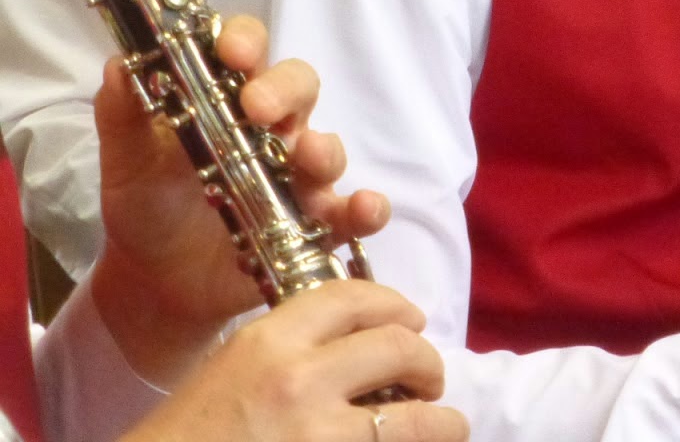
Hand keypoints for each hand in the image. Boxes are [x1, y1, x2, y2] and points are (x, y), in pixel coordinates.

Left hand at [92, 14, 390, 388]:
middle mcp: (271, 130)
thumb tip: (120, 65)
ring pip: (328, 148)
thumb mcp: (126, 162)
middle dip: (286, 91)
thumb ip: (123, 115)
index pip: (247, 50)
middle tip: (259, 110)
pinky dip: (367, 208)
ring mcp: (298, 177)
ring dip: (326, 149)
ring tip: (308, 160)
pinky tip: (363, 209)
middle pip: (299, 88)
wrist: (157, 287)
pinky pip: (352, 213)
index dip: (246, 42)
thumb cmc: (146, 208)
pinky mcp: (315, 225)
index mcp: (226, 100)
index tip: (233, 53)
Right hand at [119, 279, 465, 441]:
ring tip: (445, 425)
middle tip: (430, 379)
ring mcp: (320, 435)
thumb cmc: (187, 437)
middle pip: (399, 347)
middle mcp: (301, 380)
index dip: (396, 305)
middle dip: (428, 362)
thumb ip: (293, 350)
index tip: (412, 320)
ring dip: (442, 421)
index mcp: (271, 340)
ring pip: (418, 419)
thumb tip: (364, 344)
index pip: (355, 297)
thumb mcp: (232, 370)